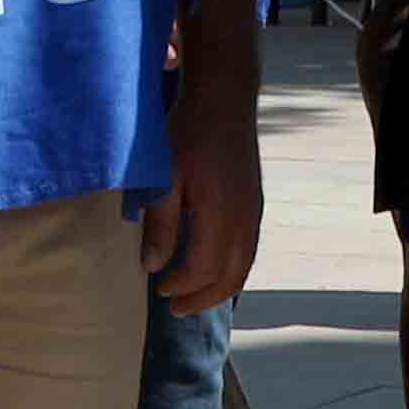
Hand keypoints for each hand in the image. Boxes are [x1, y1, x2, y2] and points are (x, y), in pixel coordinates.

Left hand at [142, 72, 260, 314]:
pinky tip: (214, 268)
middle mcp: (244, 220)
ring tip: (194, 297)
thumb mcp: (164, 178)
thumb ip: (160, 224)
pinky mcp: (255, 204)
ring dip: (219, 288)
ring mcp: (254, 212)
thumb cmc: (188, 134)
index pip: (204, 268)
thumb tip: (153, 266)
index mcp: (221, 215)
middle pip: (230, 277)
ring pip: (244, 266)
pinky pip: (248, 249)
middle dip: (203, 298)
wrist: (223, 101)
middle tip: (176, 308)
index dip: (181, 285)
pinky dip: (232, 269)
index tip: (158, 288)